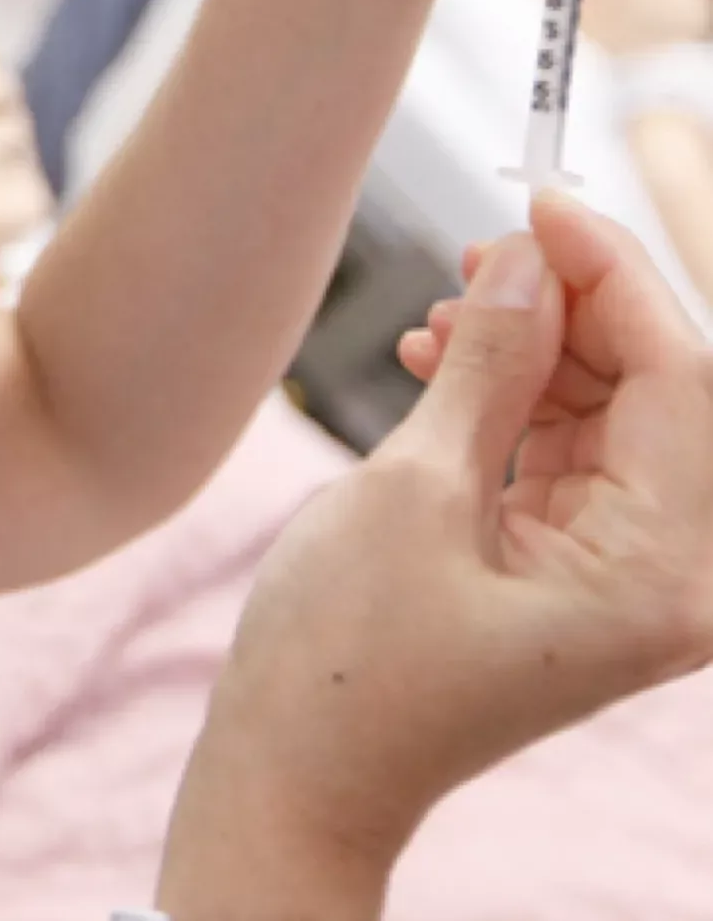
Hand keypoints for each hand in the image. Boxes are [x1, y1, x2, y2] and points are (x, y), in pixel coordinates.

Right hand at [158, 199, 712, 920]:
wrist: (298, 771)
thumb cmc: (345, 662)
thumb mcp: (415, 488)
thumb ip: (486, 366)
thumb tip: (526, 262)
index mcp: (656, 576)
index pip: (678, 379)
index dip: (612, 275)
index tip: (540, 201)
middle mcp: (661, 580)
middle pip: (653, 391)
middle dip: (572, 306)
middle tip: (484, 247)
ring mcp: (614, 579)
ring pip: (605, 412)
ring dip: (533, 347)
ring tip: (444, 309)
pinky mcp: (563, 572)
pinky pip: (562, 452)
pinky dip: (509, 397)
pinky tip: (436, 359)